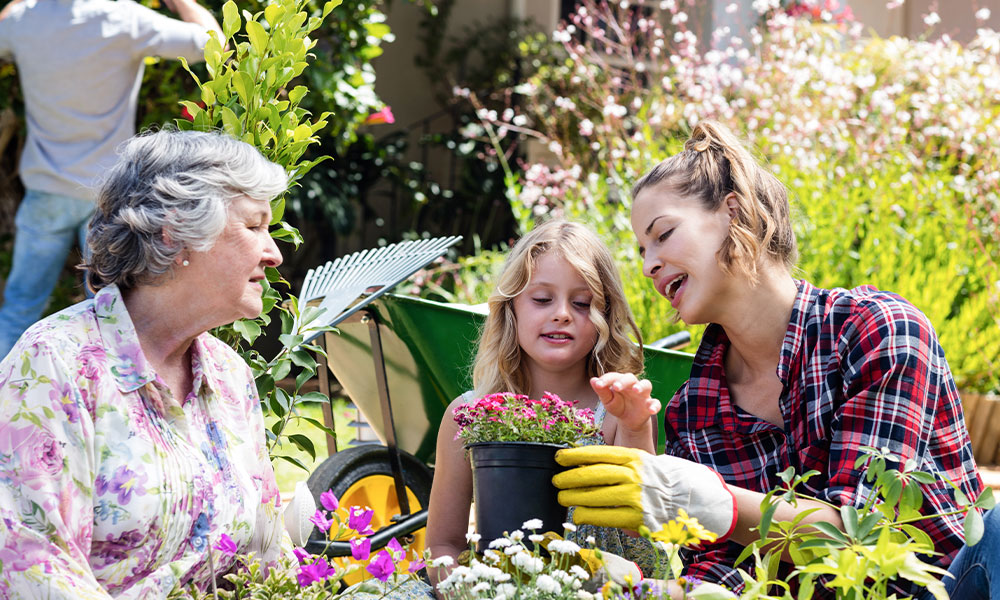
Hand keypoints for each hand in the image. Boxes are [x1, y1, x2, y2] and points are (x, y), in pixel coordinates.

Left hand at [552, 446, 736, 539]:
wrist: (695, 499)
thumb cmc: (664, 480)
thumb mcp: (646, 462)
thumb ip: (622, 463)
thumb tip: (589, 465)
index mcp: (635, 456)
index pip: (599, 453)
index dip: (576, 455)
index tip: (559, 457)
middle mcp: (634, 474)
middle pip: (592, 474)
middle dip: (570, 477)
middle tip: (556, 480)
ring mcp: (635, 496)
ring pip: (595, 495)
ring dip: (573, 497)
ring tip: (562, 497)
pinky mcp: (637, 517)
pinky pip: (605, 516)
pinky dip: (588, 514)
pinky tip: (579, 513)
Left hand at [590, 373, 660, 432]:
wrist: (629, 420)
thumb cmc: (618, 405)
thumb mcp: (608, 400)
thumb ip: (602, 391)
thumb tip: (592, 380)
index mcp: (621, 381)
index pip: (614, 376)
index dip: (606, 379)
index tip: (598, 385)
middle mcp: (633, 384)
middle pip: (630, 377)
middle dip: (624, 381)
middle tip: (616, 387)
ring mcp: (643, 394)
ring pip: (646, 385)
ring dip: (641, 386)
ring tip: (635, 390)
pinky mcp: (650, 404)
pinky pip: (656, 403)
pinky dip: (654, 406)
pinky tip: (651, 410)